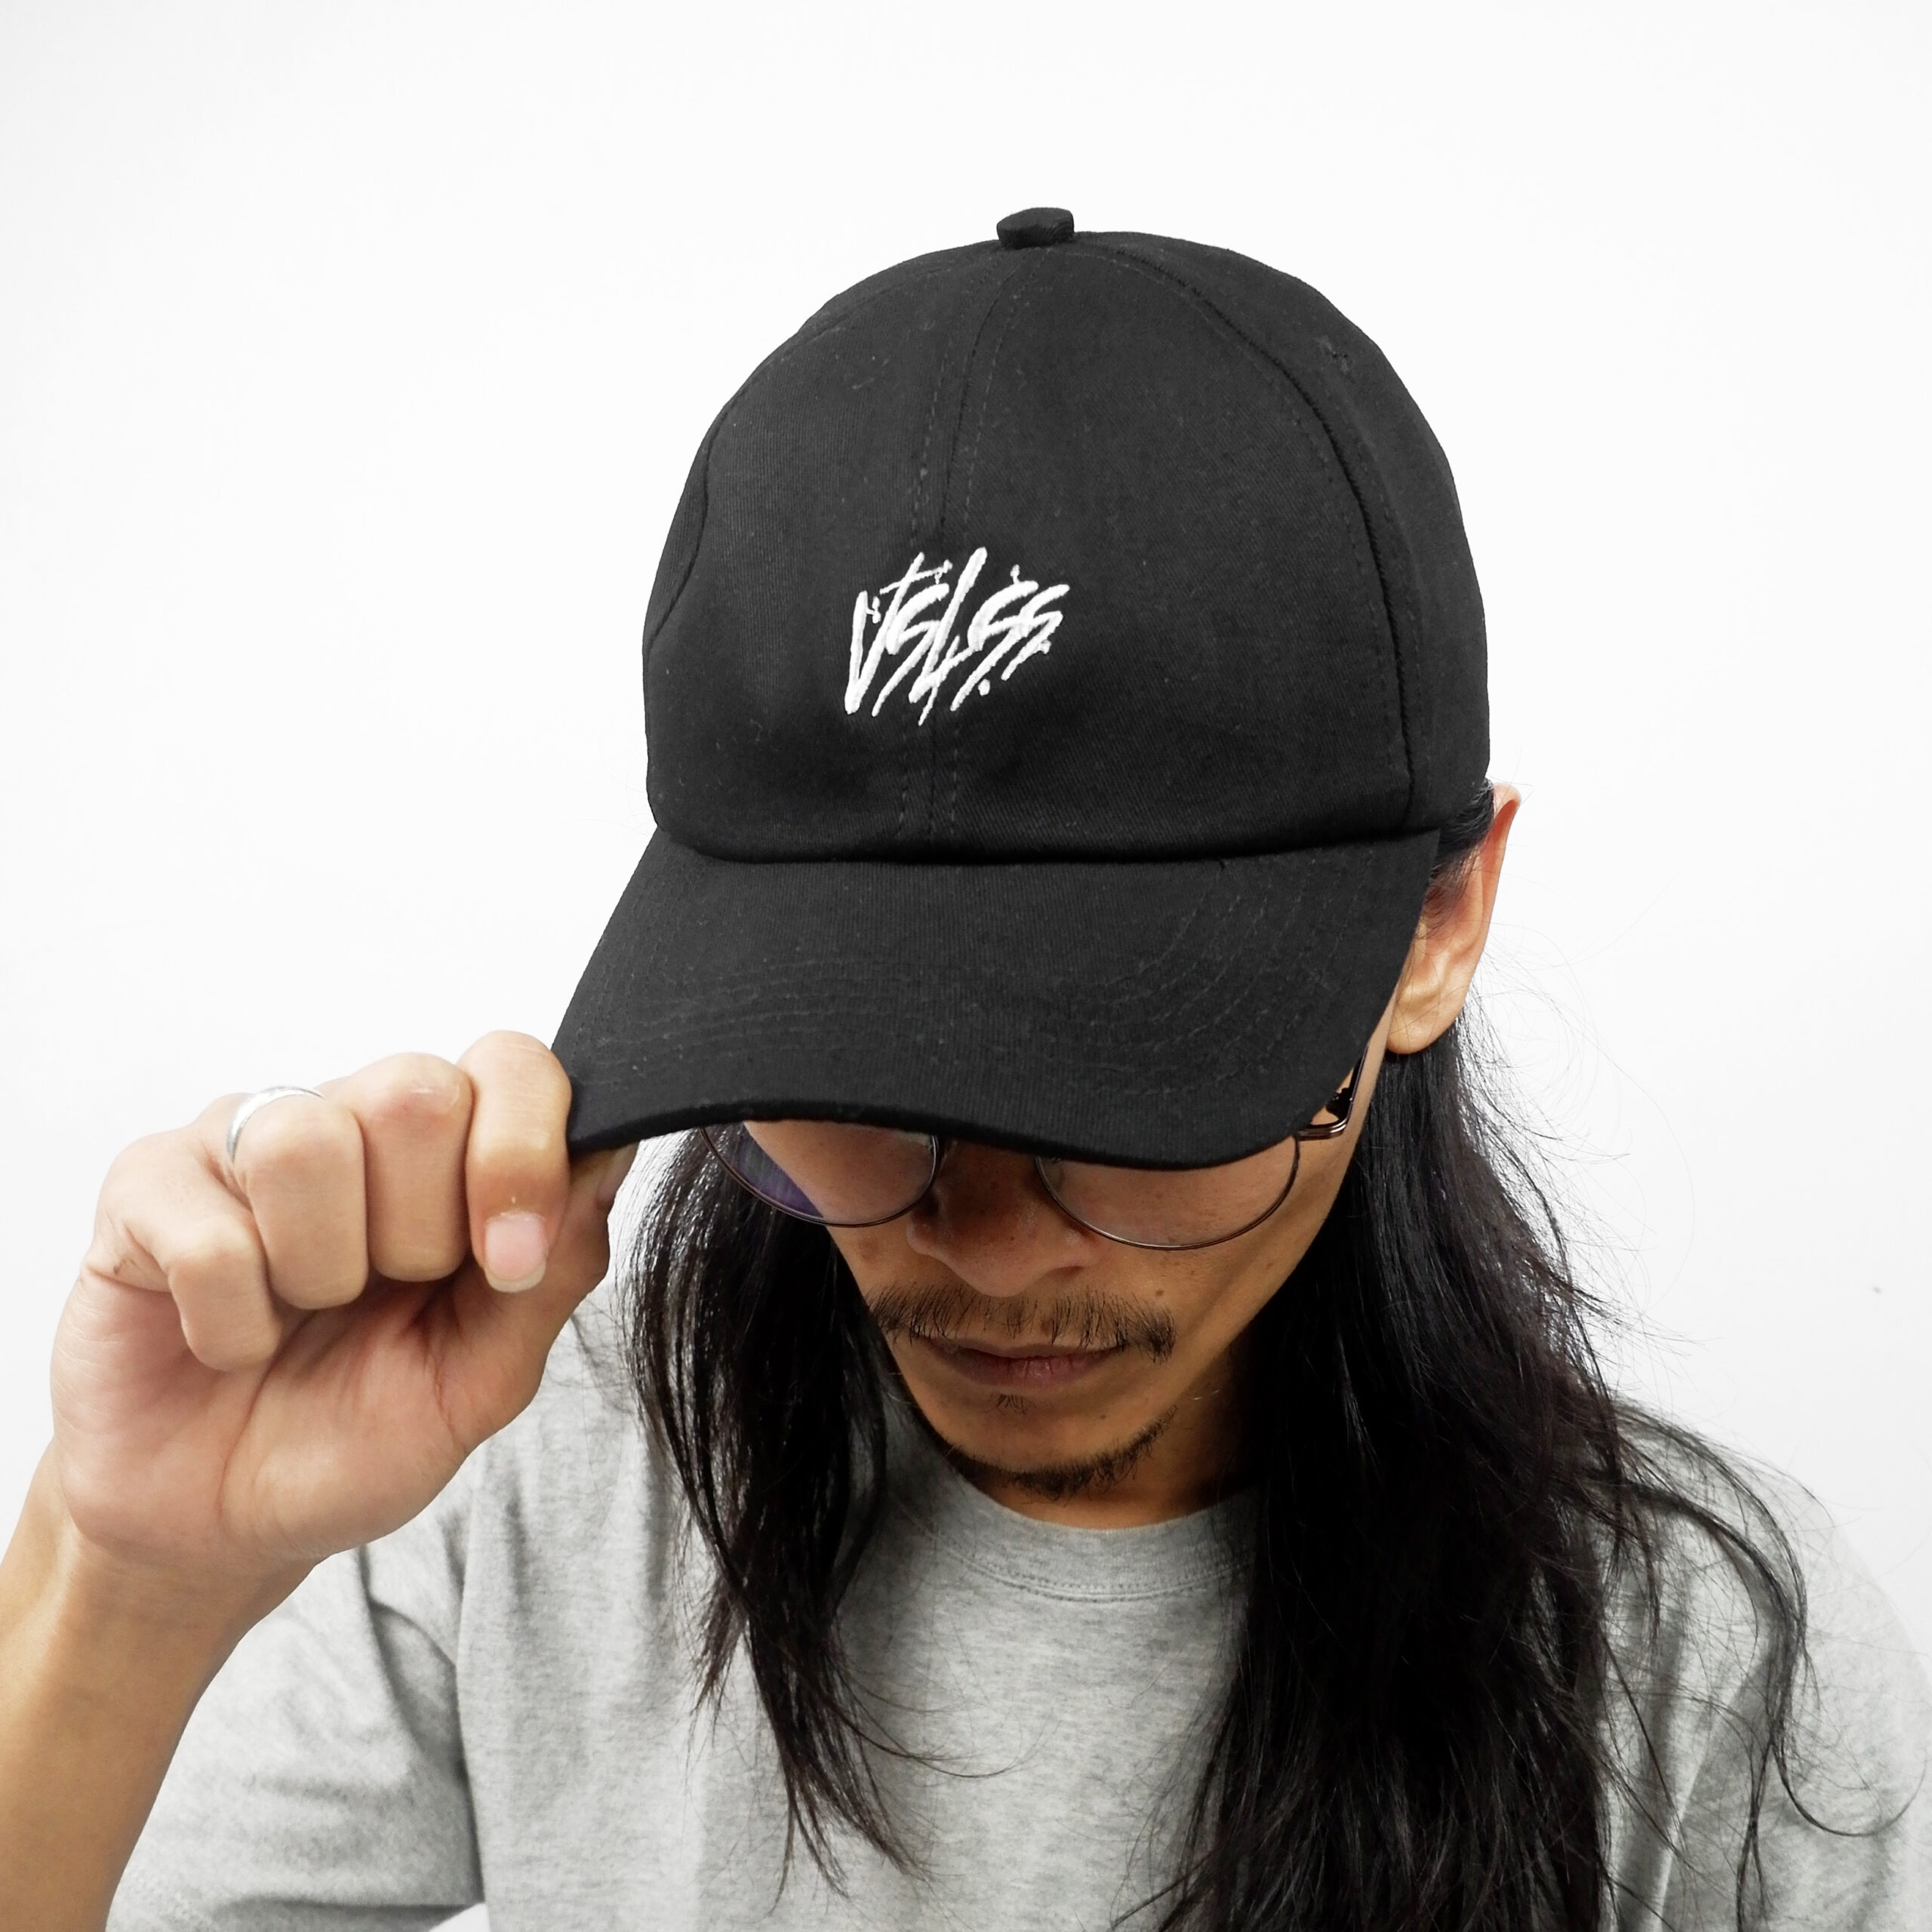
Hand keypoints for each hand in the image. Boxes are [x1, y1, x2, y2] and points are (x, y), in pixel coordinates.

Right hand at [48, 1033, 632, 1601]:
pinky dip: (233, 1321)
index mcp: (449, 1149)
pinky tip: (230, 1342)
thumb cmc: (354, 1436)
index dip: (521, 1155)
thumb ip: (559, 1268)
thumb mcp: (483, 1379)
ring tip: (302, 1316)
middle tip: (381, 1297)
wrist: (217, 1523)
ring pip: (306, 1142)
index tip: (509, 1262)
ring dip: (320, 1272)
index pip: (512, 1065)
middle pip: (418, 1091)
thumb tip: (611, 1154)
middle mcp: (352, 1117)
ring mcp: (242, 1139)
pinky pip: (209, 1229)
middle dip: (418, 1232)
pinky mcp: (145, 1184)